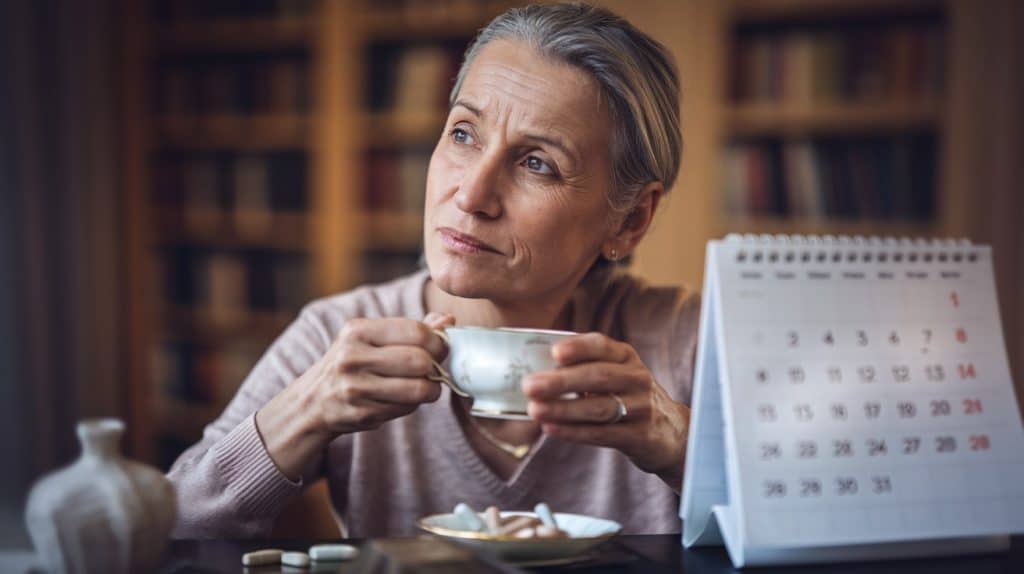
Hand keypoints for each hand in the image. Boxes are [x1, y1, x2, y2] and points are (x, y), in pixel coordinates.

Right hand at [256, 312, 453, 480]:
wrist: (312, 402)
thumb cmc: (352, 364)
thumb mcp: (372, 339)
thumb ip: (411, 329)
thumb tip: (447, 321)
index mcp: (358, 331)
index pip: (415, 331)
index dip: (438, 341)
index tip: (441, 347)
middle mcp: (352, 357)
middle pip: (418, 361)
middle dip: (435, 366)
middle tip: (434, 369)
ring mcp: (354, 388)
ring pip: (417, 389)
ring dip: (430, 390)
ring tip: (425, 386)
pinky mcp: (361, 414)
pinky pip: (405, 409)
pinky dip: (412, 405)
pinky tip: (402, 399)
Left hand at [522, 332, 689, 490]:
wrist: (671, 432)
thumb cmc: (628, 397)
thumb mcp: (616, 374)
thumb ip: (585, 368)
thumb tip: (534, 370)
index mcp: (626, 357)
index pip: (602, 346)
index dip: (579, 348)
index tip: (554, 352)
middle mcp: (637, 378)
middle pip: (598, 377)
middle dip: (561, 381)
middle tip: (530, 385)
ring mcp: (642, 408)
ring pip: (599, 407)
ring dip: (563, 409)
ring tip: (535, 410)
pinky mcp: (640, 436)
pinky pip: (602, 434)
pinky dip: (574, 432)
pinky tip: (551, 428)